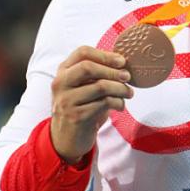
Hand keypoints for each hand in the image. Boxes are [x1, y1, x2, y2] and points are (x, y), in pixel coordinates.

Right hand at [50, 46, 133, 163]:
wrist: (66, 138)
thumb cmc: (79, 108)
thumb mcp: (80, 87)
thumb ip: (94, 74)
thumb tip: (122, 64)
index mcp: (63, 71)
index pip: (82, 52)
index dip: (104, 55)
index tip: (121, 61)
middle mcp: (61, 83)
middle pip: (88, 67)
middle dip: (112, 71)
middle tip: (127, 76)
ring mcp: (67, 100)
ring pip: (100, 86)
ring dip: (120, 88)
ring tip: (128, 93)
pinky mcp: (77, 116)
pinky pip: (104, 103)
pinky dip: (118, 103)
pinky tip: (120, 105)